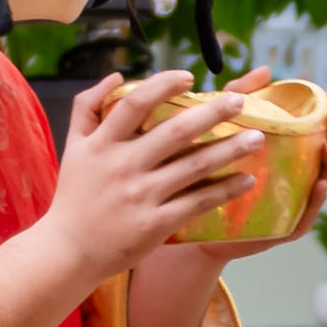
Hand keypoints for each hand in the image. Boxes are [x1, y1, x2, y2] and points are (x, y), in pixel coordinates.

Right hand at [32, 69, 264, 280]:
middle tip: (241, 101)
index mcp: (103, 143)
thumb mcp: (74, 146)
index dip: (164, 85)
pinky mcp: (155, 224)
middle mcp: (123, 166)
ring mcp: (141, 196)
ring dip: (229, 150)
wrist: (68, 250)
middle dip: (212, 113)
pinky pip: (197, 203)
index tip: (190, 77)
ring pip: (194, 167)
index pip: (135, 104)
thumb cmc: (75, 195)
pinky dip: (224, 191)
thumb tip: (119, 77)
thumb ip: (89, 107)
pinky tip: (247, 180)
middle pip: (174, 132)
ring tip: (257, 138)